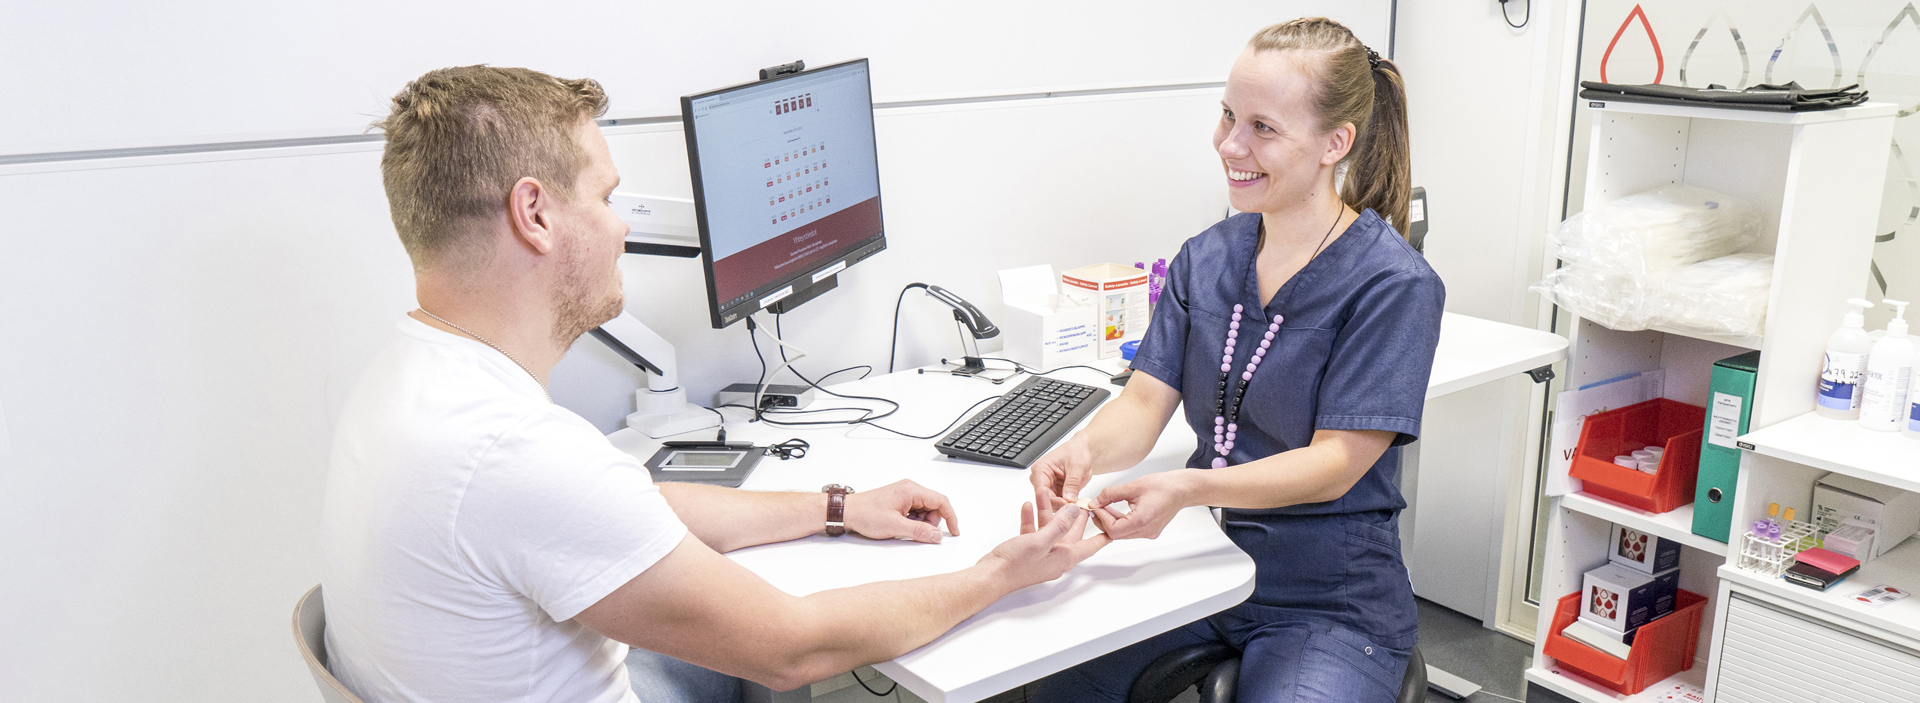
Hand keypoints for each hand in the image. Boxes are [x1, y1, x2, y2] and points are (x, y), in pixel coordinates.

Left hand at [843, 480, 959, 543]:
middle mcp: (910, 489)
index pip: (941, 501)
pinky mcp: (900, 501)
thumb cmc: (866, 513)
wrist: (847, 511)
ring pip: (925, 510)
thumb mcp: (895, 526)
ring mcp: (905, 494)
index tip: (954, 531)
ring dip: (921, 523)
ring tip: (904, 528)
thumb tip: (937, 536)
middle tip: (919, 533)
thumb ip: (919, 531)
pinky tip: (901, 526)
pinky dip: (913, 521)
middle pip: (934, 506)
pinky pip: (915, 511)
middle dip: (931, 522)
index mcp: (911, 490)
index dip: (951, 517)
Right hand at [979, 503, 1109, 590]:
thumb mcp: (1041, 541)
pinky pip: (1033, 531)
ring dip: (1046, 510)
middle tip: (1080, 500)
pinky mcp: (1027, 550)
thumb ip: (1059, 525)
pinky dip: (1031, 518)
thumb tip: (1074, 512)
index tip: (1112, 526)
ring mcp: (1041, 553)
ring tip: (1044, 493)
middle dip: (1072, 514)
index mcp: (1064, 557)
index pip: (1090, 545)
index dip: (1102, 535)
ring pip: (1048, 527)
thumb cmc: (1015, 565)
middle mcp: (1055, 556)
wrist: (991, 576)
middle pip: (1069, 532)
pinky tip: (1028, 506)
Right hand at [1029, 435, 1093, 524]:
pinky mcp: (1054, 492)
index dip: (1053, 500)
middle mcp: (1040, 479)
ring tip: (1076, 507)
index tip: (1066, 505)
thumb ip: (1072, 483)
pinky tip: (1075, 506)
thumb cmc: (1077, 452)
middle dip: (1059, 505)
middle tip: (1073, 509)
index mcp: (1040, 469)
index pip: (1042, 490)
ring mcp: (1047, 486)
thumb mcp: (1077, 466)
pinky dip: (1066, 506)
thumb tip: (1069, 498)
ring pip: (1051, 504)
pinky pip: (1058, 503)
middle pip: (1045, 499)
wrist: (1083, 451)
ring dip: (1063, 507)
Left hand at [1091, 470, 1197, 540]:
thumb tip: (1095, 502)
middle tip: (1096, 506)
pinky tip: (1115, 510)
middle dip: (1104, 521)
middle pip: (1116, 534)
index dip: (1101, 518)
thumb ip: (1110, 494)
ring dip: (1111, 522)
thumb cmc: (1163, 486)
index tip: (1095, 506)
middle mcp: (1146, 531)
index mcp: (1142, 521)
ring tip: (1105, 506)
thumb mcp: (1132, 487)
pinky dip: (1121, 522)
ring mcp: (1149, 533)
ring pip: (1122, 533)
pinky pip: (1130, 531)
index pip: (1113, 530)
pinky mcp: (1150, 531)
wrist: (1182, 489)